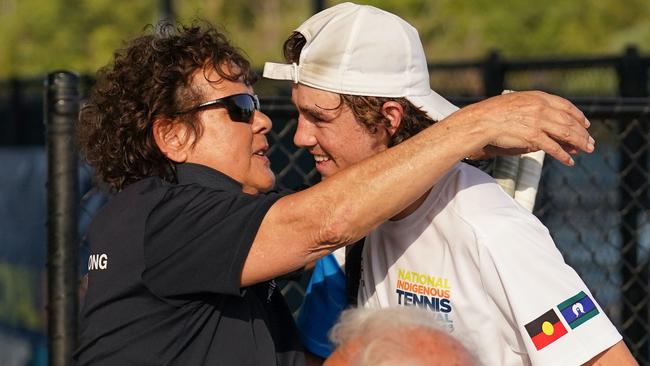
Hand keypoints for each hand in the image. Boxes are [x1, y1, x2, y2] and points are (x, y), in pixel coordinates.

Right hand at [455, 91, 593, 165]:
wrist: (481, 121)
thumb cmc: (494, 113)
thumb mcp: (516, 104)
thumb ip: (533, 110)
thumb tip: (544, 121)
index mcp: (537, 97)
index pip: (565, 105)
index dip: (578, 115)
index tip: (585, 124)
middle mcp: (541, 107)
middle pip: (569, 120)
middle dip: (582, 133)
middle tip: (591, 142)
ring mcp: (537, 121)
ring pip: (566, 133)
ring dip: (579, 143)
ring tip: (587, 150)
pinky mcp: (532, 135)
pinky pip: (553, 147)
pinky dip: (563, 155)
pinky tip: (569, 162)